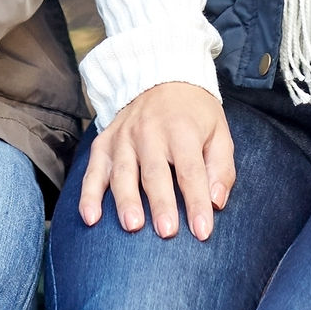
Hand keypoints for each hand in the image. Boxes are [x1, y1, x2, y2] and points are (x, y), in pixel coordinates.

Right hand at [76, 82, 235, 239]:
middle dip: (161, 203)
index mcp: (182, 129)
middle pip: (155, 172)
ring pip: (122, 172)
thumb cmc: (195, 115)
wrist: (162, 77)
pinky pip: (94, 170)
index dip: (196, 201)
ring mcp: (123, 137)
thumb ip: (221, 168)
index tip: (202, 231)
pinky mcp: (104, 143)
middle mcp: (149, 132)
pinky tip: (90, 217)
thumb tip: (217, 202)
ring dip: (126, 200)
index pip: (190, 170)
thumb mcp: (219, 132)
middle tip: (166, 232)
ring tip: (131, 226)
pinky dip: (89, 194)